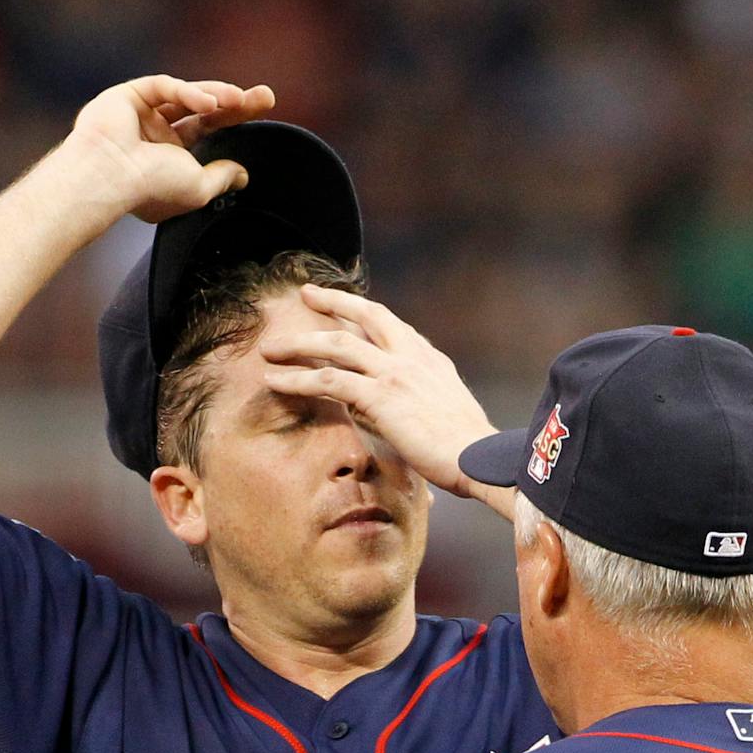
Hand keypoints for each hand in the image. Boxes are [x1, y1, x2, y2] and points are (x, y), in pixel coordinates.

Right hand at [65, 76, 276, 224]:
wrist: (109, 178)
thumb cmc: (150, 189)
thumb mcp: (198, 189)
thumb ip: (221, 178)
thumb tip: (242, 175)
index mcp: (170, 158)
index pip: (209, 132)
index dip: (236, 119)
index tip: (263, 110)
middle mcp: (157, 134)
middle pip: (204, 111)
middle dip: (235, 102)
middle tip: (265, 96)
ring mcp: (143, 113)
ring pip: (186, 95)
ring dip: (216, 95)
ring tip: (239, 99)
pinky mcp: (131, 95)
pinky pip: (165, 87)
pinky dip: (188, 92)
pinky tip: (208, 103)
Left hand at [261, 285, 505, 503]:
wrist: (481, 458)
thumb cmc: (470, 451)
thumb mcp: (446, 415)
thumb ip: (416, 404)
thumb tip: (387, 411)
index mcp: (430, 359)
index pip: (392, 324)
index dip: (365, 312)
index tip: (346, 307)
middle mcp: (412, 356)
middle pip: (366, 314)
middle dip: (333, 301)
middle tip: (306, 294)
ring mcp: (395, 371)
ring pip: (337, 344)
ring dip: (299, 344)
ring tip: (270, 348)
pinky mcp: (380, 395)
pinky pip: (329, 380)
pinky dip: (297, 380)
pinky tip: (274, 381)